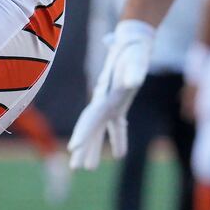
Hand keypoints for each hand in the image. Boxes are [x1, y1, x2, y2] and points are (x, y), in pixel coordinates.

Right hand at [67, 19, 152, 169]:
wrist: (132, 41)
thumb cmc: (133, 51)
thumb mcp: (135, 61)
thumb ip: (132, 72)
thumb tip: (133, 82)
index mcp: (105, 95)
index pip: (91, 118)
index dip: (83, 133)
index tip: (74, 148)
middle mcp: (104, 100)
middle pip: (91, 127)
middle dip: (84, 147)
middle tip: (77, 168)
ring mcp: (110, 102)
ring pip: (101, 129)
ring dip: (95, 147)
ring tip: (89, 167)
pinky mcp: (120, 103)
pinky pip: (117, 125)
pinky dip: (118, 137)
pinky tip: (120, 154)